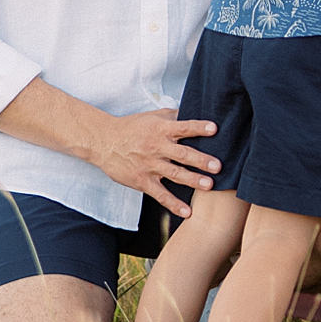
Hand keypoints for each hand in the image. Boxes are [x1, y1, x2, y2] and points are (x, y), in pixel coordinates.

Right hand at [91, 109, 220, 217]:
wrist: (103, 142)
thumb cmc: (131, 128)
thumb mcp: (151, 116)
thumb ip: (172, 115)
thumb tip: (193, 109)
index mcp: (160, 129)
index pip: (183, 127)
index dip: (198, 127)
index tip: (214, 129)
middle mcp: (156, 147)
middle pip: (182, 154)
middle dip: (201, 160)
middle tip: (217, 166)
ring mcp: (149, 165)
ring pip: (174, 174)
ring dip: (192, 180)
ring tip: (209, 186)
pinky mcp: (142, 181)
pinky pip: (160, 194)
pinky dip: (173, 204)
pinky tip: (187, 212)